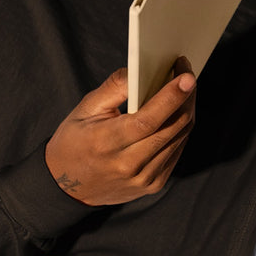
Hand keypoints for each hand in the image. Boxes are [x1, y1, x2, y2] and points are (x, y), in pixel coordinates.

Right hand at [45, 59, 196, 206]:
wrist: (68, 185)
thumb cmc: (74, 141)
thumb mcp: (85, 109)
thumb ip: (113, 88)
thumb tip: (140, 70)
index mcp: (106, 142)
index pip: (148, 119)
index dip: (171, 97)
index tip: (187, 77)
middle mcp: (128, 164)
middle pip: (171, 127)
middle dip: (186, 97)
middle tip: (187, 74)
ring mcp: (144, 178)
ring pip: (180, 138)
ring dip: (187, 111)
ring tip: (185, 90)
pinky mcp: (153, 185)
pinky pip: (176, 151)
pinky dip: (181, 129)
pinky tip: (178, 113)